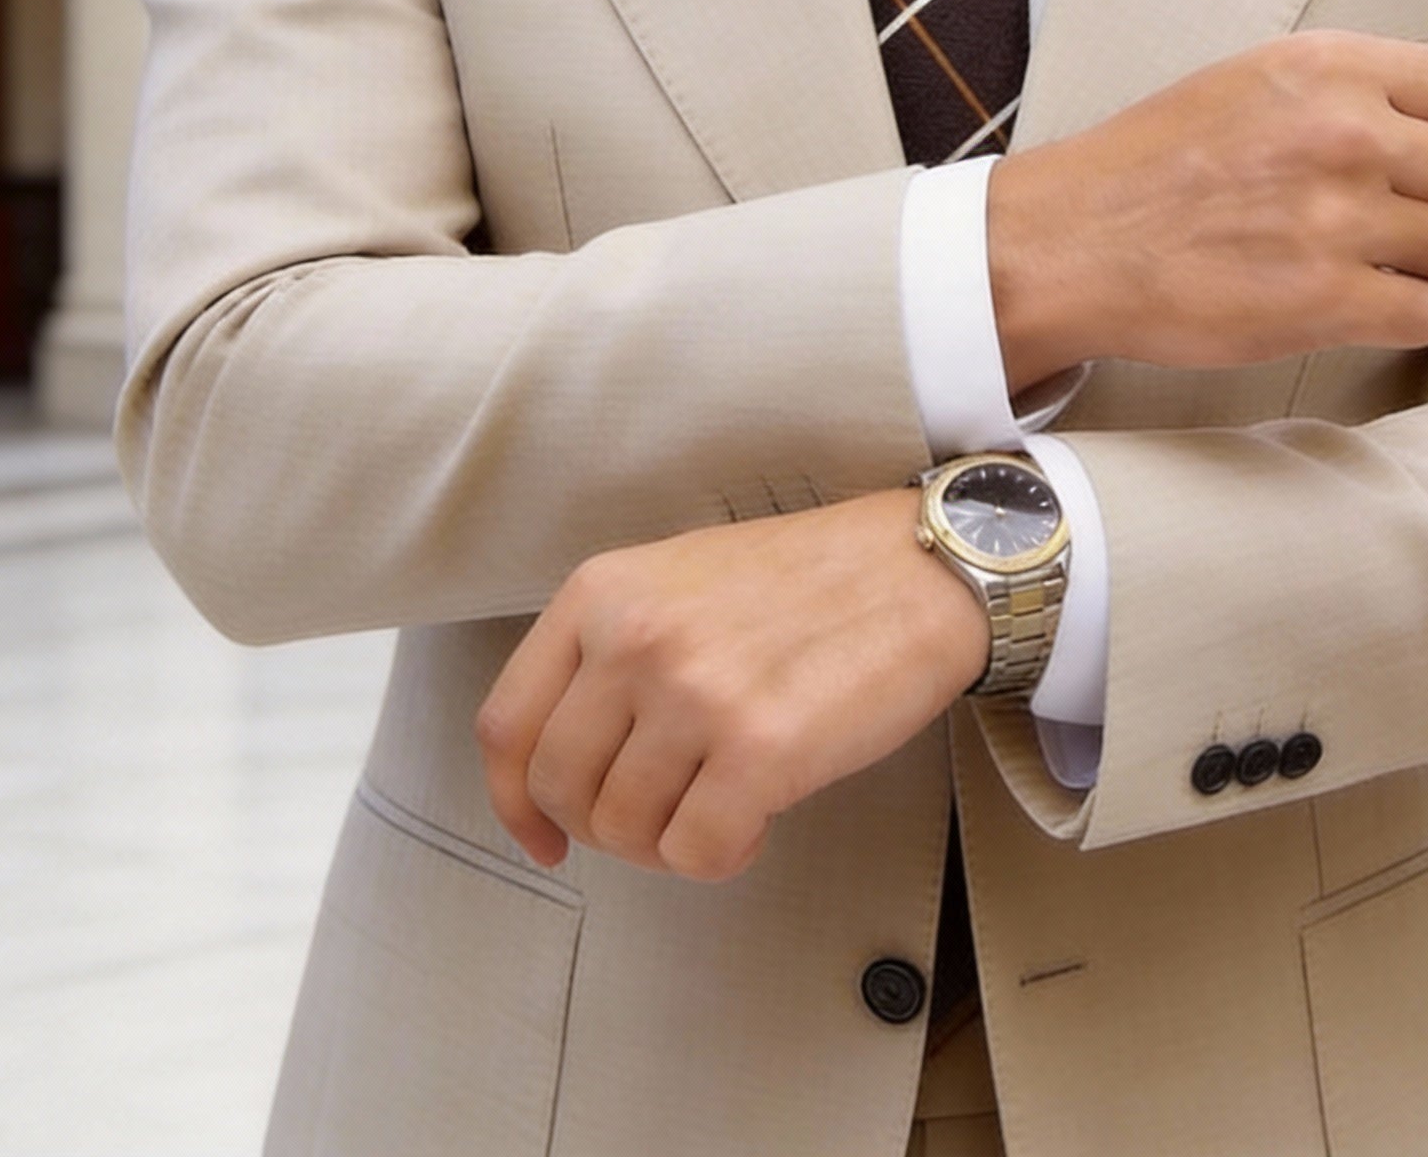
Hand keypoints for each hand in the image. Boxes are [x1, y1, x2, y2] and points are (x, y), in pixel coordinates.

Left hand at [476, 489, 987, 881]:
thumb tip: (565, 766)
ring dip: (668, 841)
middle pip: (560, 789)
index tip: (543, 836)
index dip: (514, 801)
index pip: (507, 724)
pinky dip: (722, 857)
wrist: (920, 569)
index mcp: (603, 592)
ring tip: (721, 804)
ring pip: (624, 830)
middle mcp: (635, 638)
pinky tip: (757, 820)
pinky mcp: (760, 749)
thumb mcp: (678, 580)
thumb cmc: (809, 580)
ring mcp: (695, 693)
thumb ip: (611, 651)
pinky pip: (695, 854)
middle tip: (660, 818)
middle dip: (604, 828)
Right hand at [988, 31, 1427, 389]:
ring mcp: (1338, 218)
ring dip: (1427, 264)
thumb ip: (1372, 78)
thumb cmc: (1157, 161)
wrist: (1072, 241)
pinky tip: (1355, 304)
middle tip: (1396, 219)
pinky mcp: (1326, 301)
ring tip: (1367, 262)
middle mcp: (1345, 133)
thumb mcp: (1258, 79)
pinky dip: (1402, 316)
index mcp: (1330, 67)